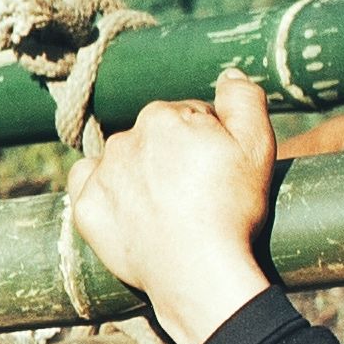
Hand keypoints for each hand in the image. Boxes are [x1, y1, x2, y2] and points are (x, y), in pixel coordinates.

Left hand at [71, 65, 280, 343]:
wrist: (198, 269)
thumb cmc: (232, 207)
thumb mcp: (257, 144)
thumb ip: (244, 99)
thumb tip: (228, 74)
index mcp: (163, 116)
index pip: (187, 116)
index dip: (208, 140)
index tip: (218, 168)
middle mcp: (123, 138)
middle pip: (153, 138)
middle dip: (172, 155)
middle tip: (196, 191)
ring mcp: (100, 174)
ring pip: (122, 161)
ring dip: (140, 173)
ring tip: (168, 206)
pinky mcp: (85, 208)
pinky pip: (89, 186)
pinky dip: (106, 192)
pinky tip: (130, 209)